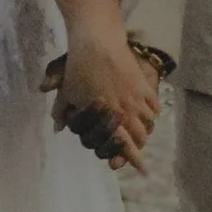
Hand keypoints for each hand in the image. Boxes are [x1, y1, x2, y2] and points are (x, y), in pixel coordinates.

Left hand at [51, 31, 159, 171]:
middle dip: (138, 145)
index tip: (143, 170)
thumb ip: (61, 113)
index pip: (125, 145)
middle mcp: (127, 110)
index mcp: (109, 117)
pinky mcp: (143, 84)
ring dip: (144, 129)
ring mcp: (138, 97)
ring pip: (149, 122)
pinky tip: (146, 111)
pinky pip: (154, 105)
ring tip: (139, 130)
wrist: (97, 42)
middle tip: (135, 148)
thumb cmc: (79, 68)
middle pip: (140, 137)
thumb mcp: (67, 92)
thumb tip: (58, 128)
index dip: (134, 160)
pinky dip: (151, 112)